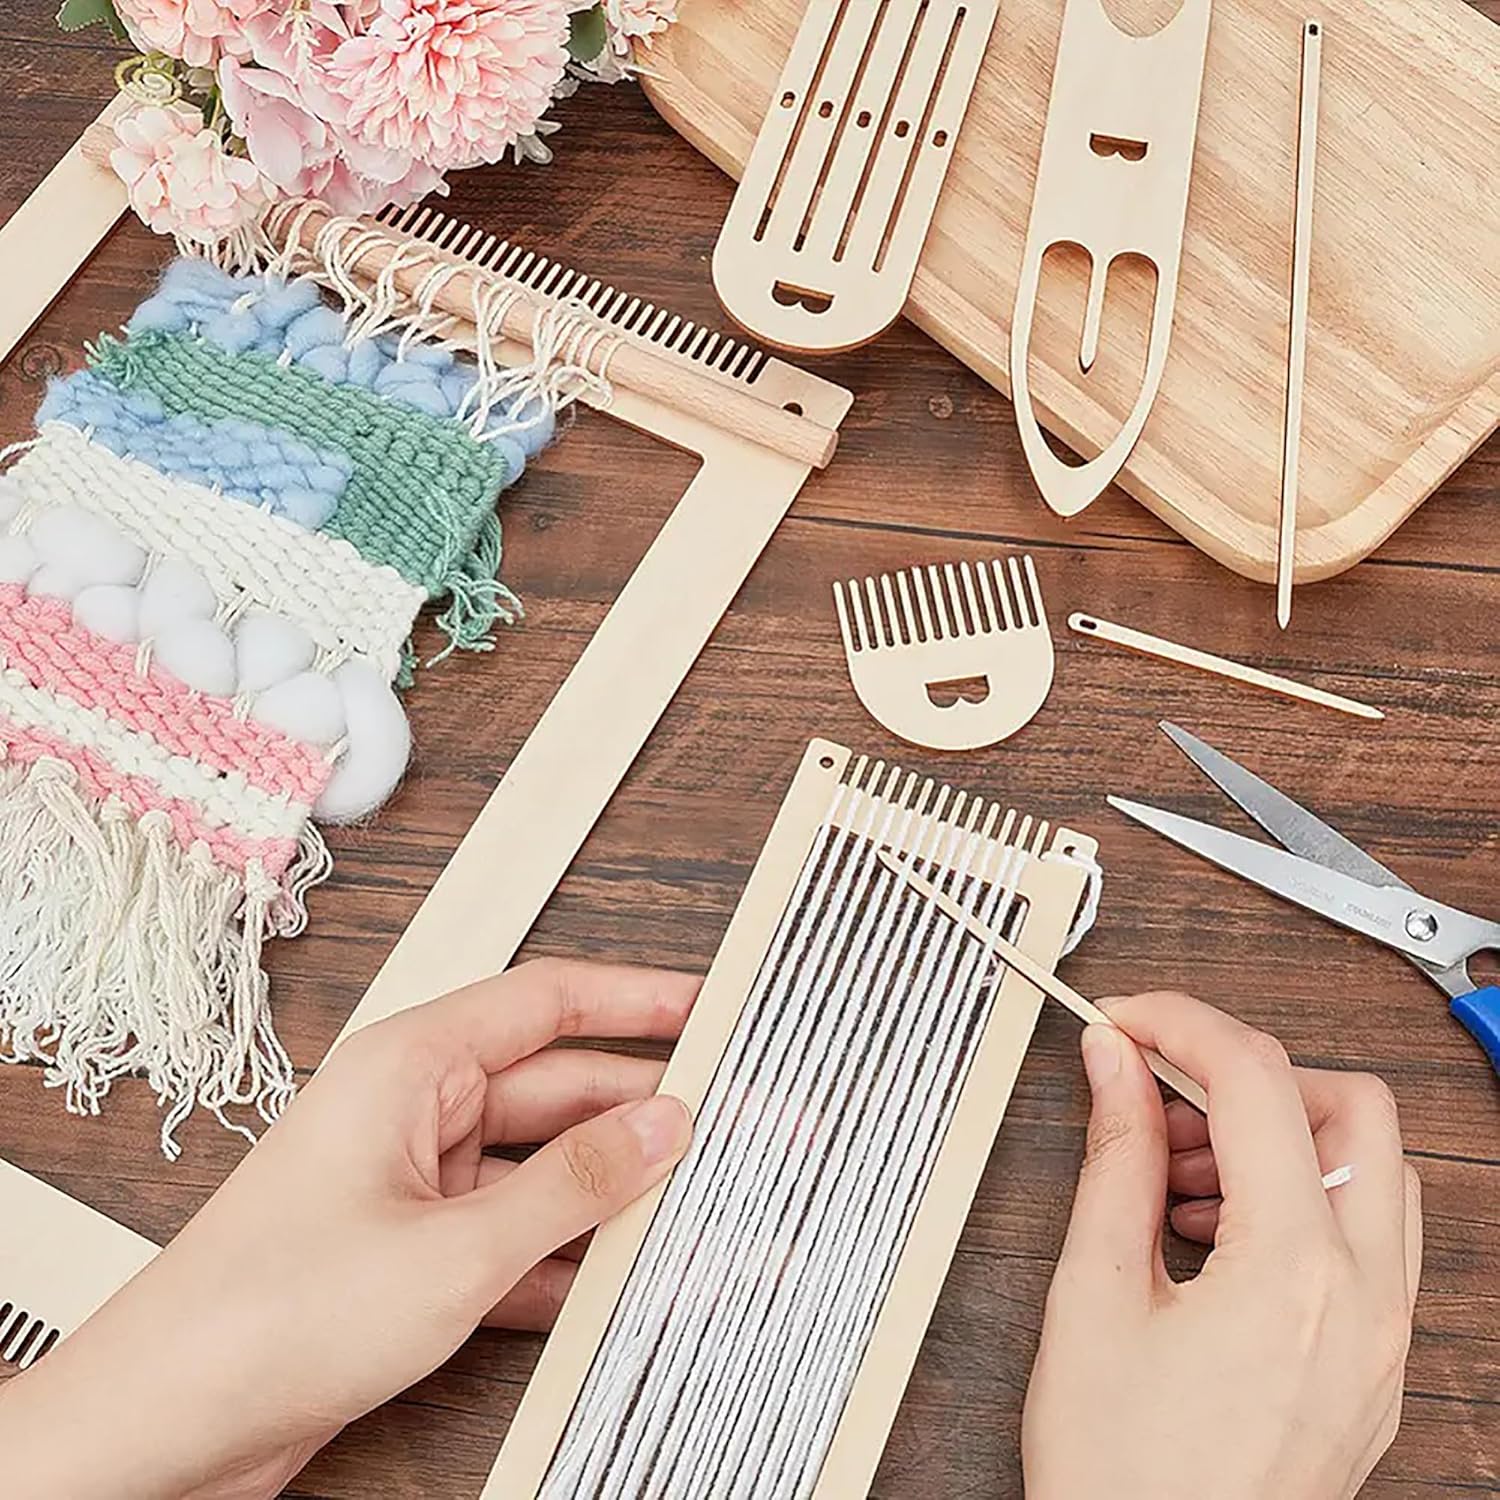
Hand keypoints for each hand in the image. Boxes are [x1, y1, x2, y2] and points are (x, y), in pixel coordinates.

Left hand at [0, 958, 696, 1499]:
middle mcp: (413, 1112)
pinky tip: (622, 1281)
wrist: (165, 1428)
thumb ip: (570, 1184)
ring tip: (694, 1209)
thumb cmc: (271, 1315)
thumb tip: (660, 1127)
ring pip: (539, 1168)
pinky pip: (511, 1234)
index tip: (709, 1009)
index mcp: (411, 1066)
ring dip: (607, 1194)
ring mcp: (411, 1185)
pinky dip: (564, 1257)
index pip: (546, 1003)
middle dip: (639, 1115)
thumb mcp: (454, 1250)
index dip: (636, 1001)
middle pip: (555, 1090)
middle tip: (729, 1132)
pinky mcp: (409, 1254)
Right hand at [1022, 991, 1421, 1499]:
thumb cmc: (1121, 1474)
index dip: (1181, 1025)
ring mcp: (1383, 1340)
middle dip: (1256, 1076)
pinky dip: (1300, 1203)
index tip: (1127, 1021)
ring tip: (1178, 1173)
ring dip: (1281, 1140)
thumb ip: (1116, 1158)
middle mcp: (1366, 1301)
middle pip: (1355, 1109)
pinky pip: (1367, 1243)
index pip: (1259, 1080)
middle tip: (1165, 1092)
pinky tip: (1214, 1232)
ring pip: (1374, 1173)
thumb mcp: (1093, 1294)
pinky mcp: (1374, 1369)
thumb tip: (1116, 1065)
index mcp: (1294, 1273)